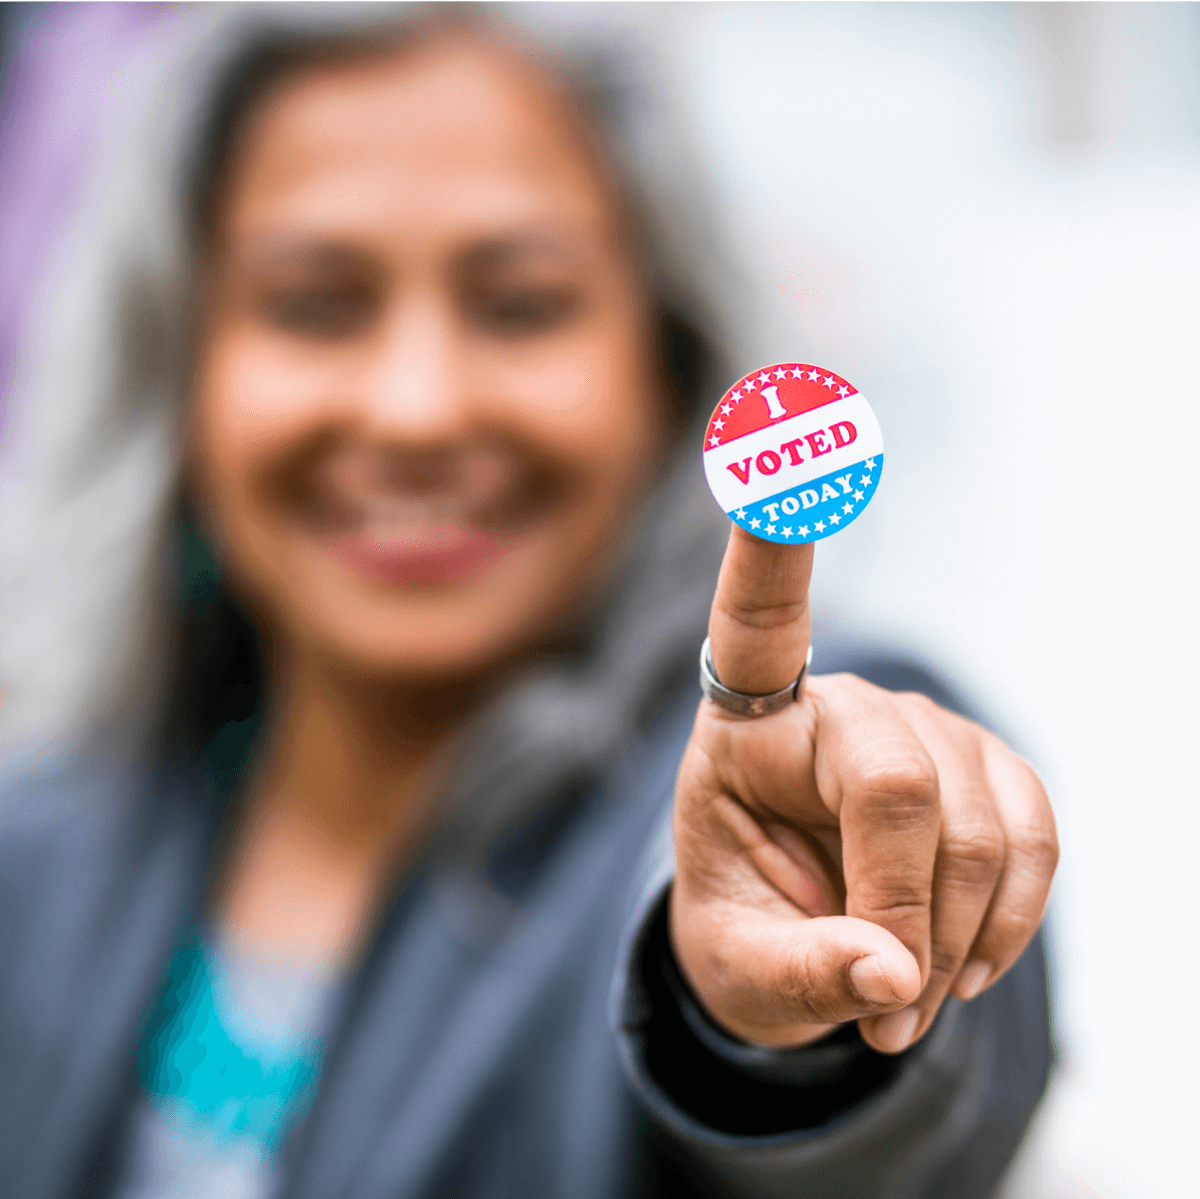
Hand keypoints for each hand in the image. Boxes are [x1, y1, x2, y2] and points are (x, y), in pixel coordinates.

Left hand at [669, 526, 1057, 1053]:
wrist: (793, 944)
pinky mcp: (986, 767)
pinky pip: (1034, 836)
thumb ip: (800, 972)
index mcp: (746, 726)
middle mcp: (836, 706)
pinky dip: (1012, 920)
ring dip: (957, 941)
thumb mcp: (738, 969)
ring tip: (906, 1000)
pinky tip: (965, 963)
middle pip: (897, 784)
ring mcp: (921, 728)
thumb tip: (893, 979)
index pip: (757, 619)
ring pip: (975, 826)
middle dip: (902, 913)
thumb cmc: (745, 930)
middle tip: (883, 1010)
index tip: (776, 438)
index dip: (773, 536)